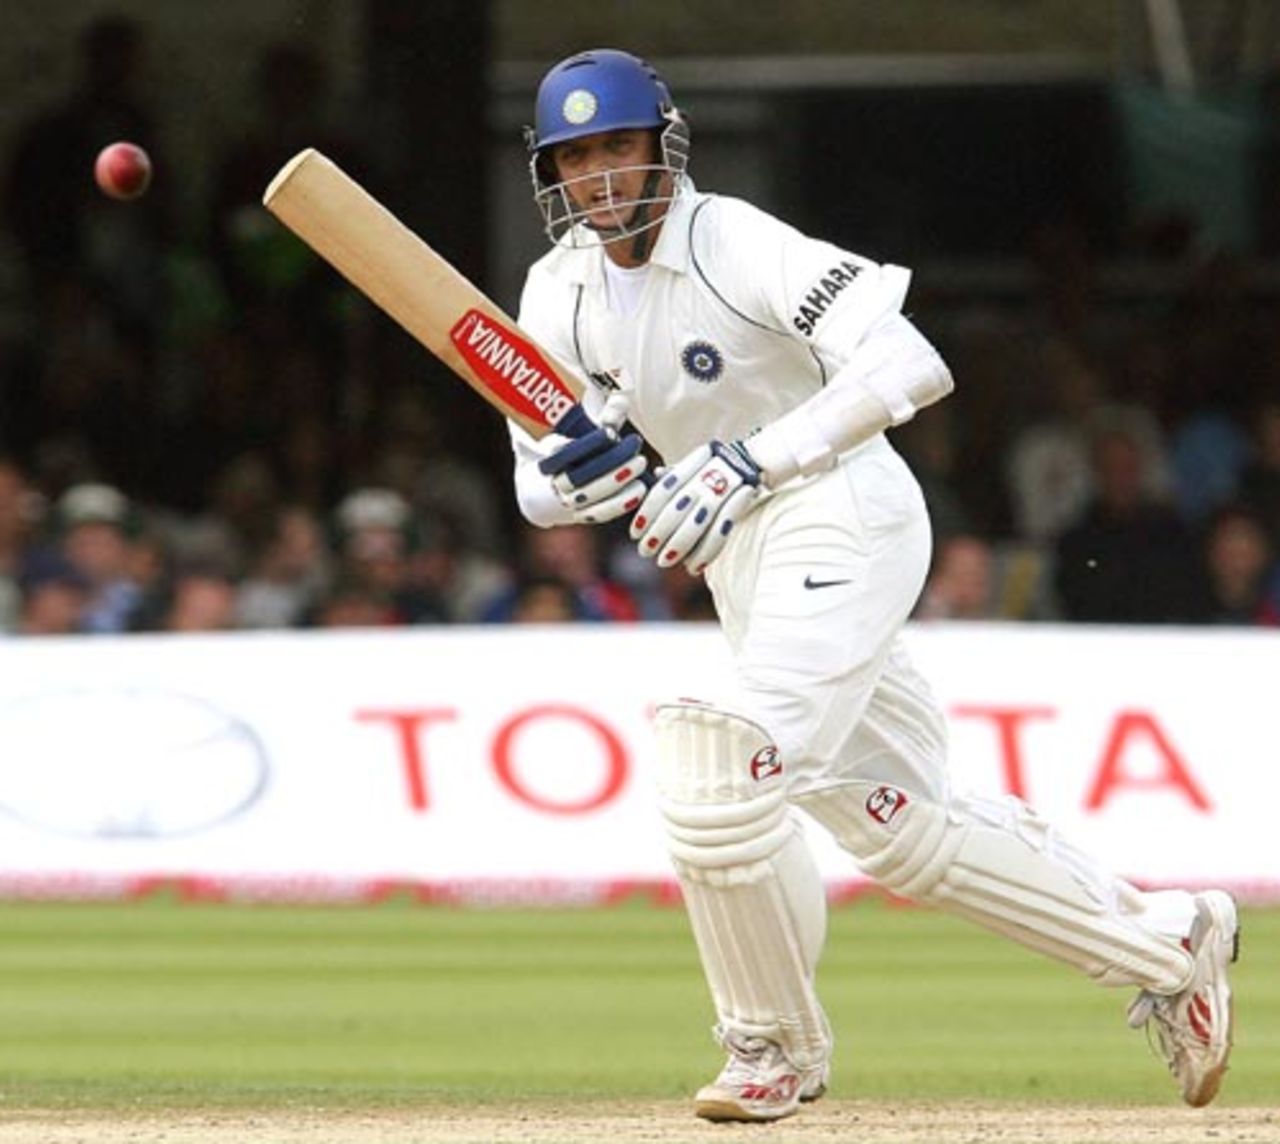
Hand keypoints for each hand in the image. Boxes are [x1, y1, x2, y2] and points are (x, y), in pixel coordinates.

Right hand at [539, 395, 648, 523]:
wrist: (548, 488)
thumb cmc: (578, 453)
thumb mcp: (586, 432)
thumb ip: (605, 417)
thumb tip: (621, 402)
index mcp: (551, 458)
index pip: (566, 452)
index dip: (589, 443)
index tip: (610, 433)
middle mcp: (556, 482)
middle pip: (581, 475)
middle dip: (611, 463)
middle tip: (635, 449)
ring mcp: (569, 502)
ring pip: (592, 496)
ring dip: (619, 483)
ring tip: (640, 468)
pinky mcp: (583, 516)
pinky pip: (602, 514)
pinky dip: (622, 503)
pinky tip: (640, 489)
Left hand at [629, 440, 762, 573]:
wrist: (757, 458)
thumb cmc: (719, 466)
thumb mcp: (697, 464)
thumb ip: (676, 474)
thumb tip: (654, 475)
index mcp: (691, 465)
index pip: (663, 490)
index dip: (647, 512)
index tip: (635, 533)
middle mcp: (705, 476)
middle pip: (676, 508)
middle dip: (658, 533)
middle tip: (645, 551)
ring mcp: (724, 489)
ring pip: (697, 522)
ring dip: (678, 545)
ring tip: (664, 562)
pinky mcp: (741, 502)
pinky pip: (721, 532)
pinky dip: (706, 552)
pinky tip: (692, 567)